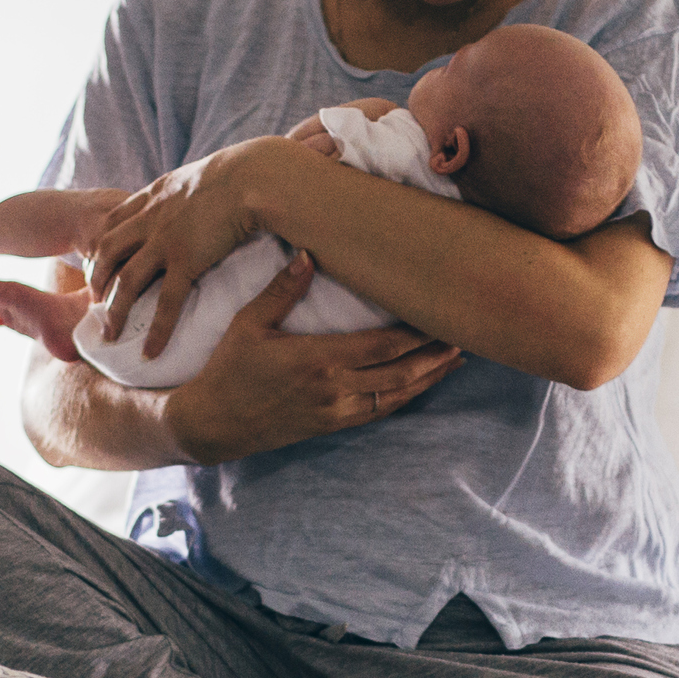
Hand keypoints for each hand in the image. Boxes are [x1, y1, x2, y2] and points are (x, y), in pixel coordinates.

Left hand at [86, 152, 261, 361]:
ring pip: (126, 280)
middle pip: (107, 250)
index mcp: (156, 195)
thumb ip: (192, 190)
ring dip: (114, 310)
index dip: (101, 244)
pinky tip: (150, 352)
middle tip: (94, 301)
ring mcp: (165, 240)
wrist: (253, 176)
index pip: (114, 220)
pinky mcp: (186, 259)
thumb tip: (202, 195)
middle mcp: (152, 217)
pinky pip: (166, 302)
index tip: (97, 263)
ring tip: (109, 335)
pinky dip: (157, 330)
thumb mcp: (204, 174)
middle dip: (95, 277)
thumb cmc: (243, 173)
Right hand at [156, 248, 461, 463]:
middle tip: (465, 333)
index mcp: (318, 359)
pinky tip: (423, 384)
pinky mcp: (333, 425)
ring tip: (456, 358)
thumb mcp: (248, 324)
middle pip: (401, 372)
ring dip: (429, 377)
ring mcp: (337, 411)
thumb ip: (282, 290)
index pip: (383, 345)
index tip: (439, 312)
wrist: (213, 424)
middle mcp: (335, 388)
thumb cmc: (228, 369)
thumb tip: (308, 253)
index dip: (417, 332)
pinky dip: (407, 396)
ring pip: (397, 395)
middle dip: (436, 354)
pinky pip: (381, 411)